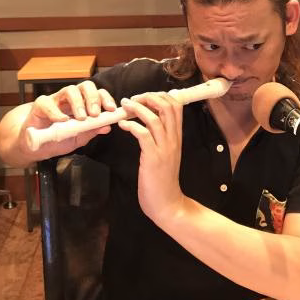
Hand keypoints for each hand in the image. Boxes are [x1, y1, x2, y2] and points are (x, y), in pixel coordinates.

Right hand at [19, 80, 116, 159]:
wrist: (34, 146)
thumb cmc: (57, 139)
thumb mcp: (78, 139)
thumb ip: (91, 131)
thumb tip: (108, 127)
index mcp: (83, 105)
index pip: (98, 94)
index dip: (106, 99)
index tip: (111, 110)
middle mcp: (71, 99)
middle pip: (86, 86)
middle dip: (93, 98)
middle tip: (95, 113)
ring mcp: (56, 100)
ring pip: (70, 90)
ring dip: (78, 102)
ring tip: (81, 118)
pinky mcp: (40, 105)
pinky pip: (48, 103)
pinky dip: (56, 112)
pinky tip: (61, 121)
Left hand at [118, 92, 184, 224]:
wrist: (167, 204)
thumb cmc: (163, 179)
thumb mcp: (166, 153)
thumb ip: (161, 136)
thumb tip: (150, 120)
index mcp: (177, 136)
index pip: (176, 105)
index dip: (159, 95)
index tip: (144, 98)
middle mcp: (173, 139)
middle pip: (167, 105)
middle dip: (149, 97)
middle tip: (133, 99)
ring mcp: (164, 148)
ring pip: (154, 117)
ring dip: (137, 108)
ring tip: (124, 106)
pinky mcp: (153, 158)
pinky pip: (143, 134)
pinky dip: (131, 125)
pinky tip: (123, 125)